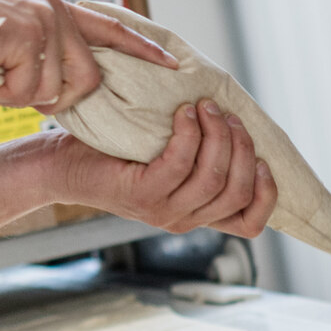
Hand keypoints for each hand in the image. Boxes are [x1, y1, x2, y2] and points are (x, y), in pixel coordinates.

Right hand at [0, 0, 177, 112]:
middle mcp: (57, 12)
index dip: (143, 49)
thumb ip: (39, 43)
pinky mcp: (27, 37)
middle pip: (86, 79)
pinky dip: (3, 94)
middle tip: (20, 93)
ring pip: (52, 90)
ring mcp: (44, 23)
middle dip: (57, 100)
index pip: (111, 30)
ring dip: (19, 97)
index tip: (172, 64)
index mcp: (56, 7)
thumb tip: (55, 85)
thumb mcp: (10, 25)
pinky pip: (26, 90)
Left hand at [48, 101, 277, 237]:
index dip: (267, 193)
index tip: (264, 159)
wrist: (63, 166)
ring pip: (212, 178)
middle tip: (226, 114)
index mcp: (195, 215)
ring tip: (206, 106)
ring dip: (218, 135)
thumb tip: (235, 121)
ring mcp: (162, 211)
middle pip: (236, 191)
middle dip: (242, 147)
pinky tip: (182, 113)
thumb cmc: (115, 154)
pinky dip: (189, 133)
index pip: (250, 223)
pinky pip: (180, 163)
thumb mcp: (166, 159)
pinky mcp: (141, 194)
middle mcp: (183, 220)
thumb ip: (199, 156)